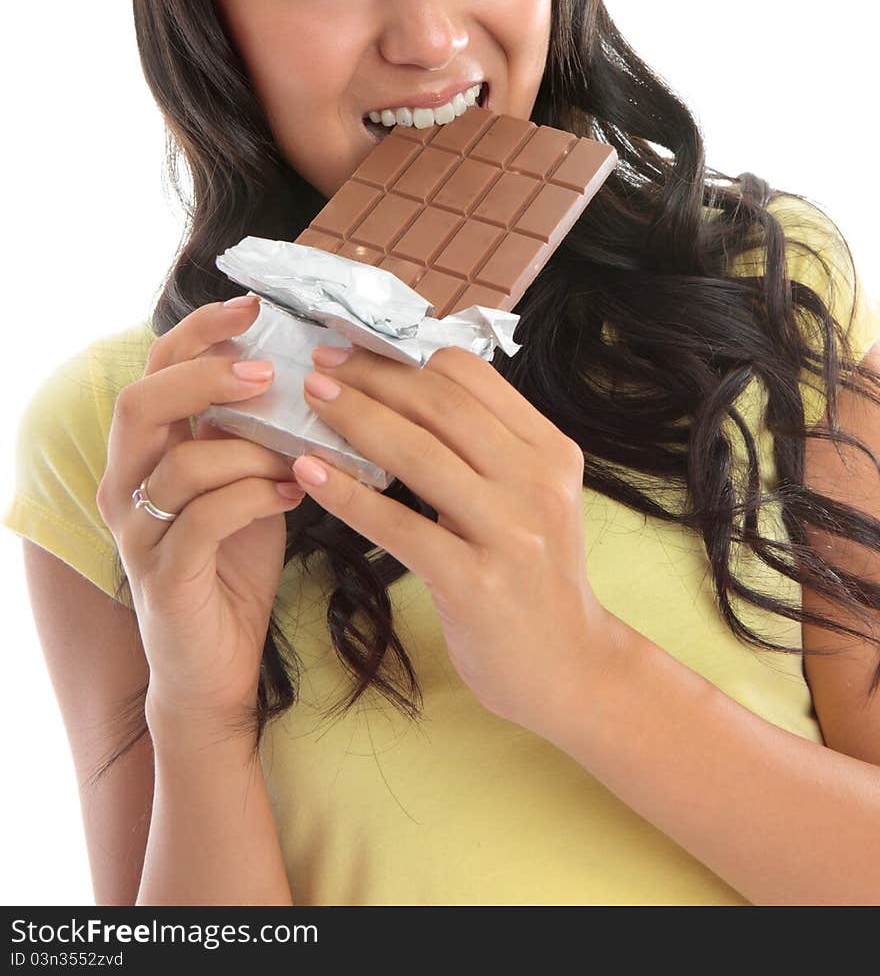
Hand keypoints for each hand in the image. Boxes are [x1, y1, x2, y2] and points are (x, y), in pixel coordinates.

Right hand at [96, 297, 306, 734]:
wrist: (214, 665)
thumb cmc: (232, 562)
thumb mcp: (245, 480)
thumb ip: (256, 431)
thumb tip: (314, 371)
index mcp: (147, 450)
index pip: (156, 368)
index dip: (200, 331)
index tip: (253, 306)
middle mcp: (127, 483)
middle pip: (143, 402)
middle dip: (207, 375)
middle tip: (268, 371)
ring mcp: (138, 531)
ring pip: (181, 463)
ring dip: (253, 448)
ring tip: (304, 454)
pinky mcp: (163, 576)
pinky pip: (205, 518)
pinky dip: (257, 496)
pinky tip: (297, 493)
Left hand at [284, 342, 609, 739]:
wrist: (571, 670)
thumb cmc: (535, 579)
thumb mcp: (531, 499)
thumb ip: (487, 449)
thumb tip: (406, 391)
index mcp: (551, 452)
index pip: (473, 377)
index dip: (407, 358)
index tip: (358, 350)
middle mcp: (538, 483)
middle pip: (441, 406)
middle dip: (374, 377)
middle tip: (322, 365)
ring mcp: (511, 533)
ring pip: (418, 455)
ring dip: (356, 420)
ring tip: (312, 402)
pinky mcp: (476, 583)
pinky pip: (398, 525)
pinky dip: (347, 494)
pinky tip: (310, 473)